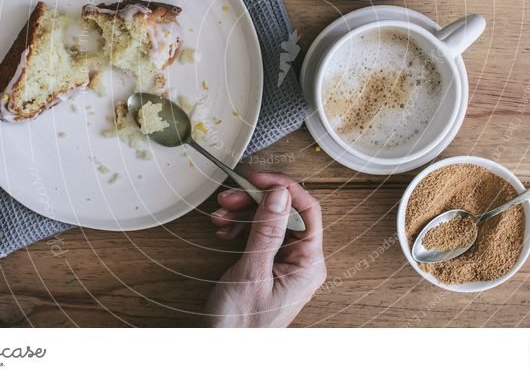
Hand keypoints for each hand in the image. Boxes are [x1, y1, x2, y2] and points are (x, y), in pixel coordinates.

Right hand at [206, 172, 325, 326]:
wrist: (221, 350)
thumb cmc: (240, 326)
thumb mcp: (252, 274)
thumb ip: (267, 232)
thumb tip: (280, 194)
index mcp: (309, 264)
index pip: (307, 211)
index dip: (283, 188)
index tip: (256, 178)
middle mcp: (302, 261)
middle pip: (285, 213)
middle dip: (255, 201)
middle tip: (228, 197)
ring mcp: (285, 263)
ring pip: (269, 221)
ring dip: (243, 213)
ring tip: (220, 216)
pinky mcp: (268, 265)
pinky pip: (259, 235)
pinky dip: (240, 228)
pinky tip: (224, 231)